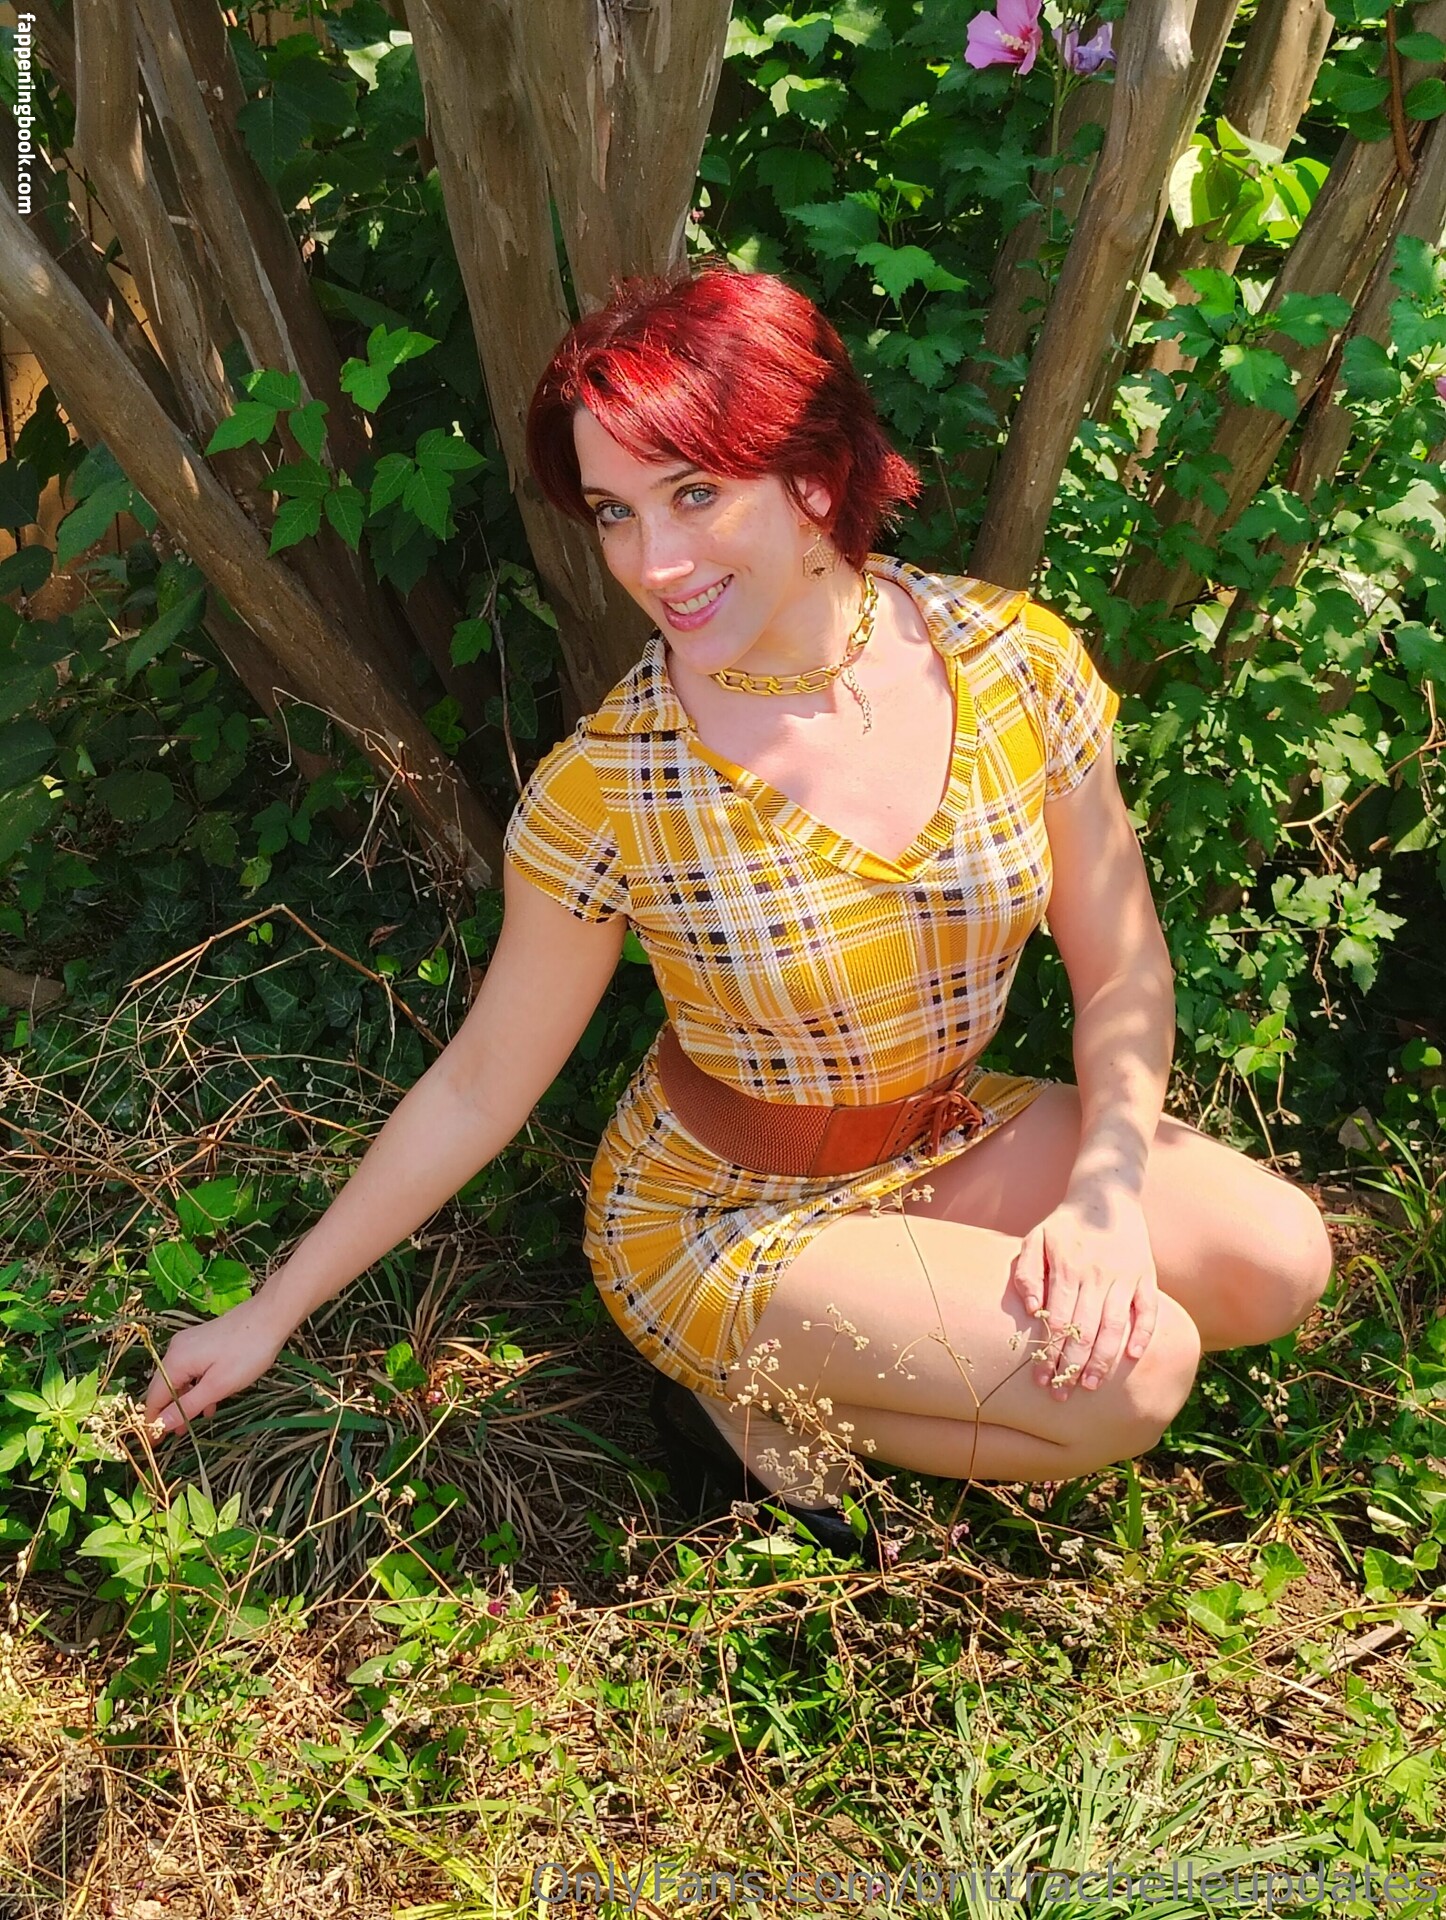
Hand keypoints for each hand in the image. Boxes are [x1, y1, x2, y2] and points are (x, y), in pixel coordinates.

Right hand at [142, 1293, 290, 1436]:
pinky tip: (208, 1403)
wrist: (270, 1316)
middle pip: (164, 1387)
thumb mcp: (217, 1386)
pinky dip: (196, 1388)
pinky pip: (192, 1370)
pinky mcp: (203, 1342)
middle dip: (166, 1413)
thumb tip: (161, 1425)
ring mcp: (189, 1344)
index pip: (153, 1398)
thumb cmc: (247, 1353)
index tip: (153, 1444)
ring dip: (183, 1402)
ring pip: (179, 1379)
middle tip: (169, 1438)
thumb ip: (187, 1406)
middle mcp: (176, 1350)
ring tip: (189, 1426)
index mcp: (175, 1361)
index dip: (151, 1422)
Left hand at [1009, 1189, 1157, 1397]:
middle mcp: (1097, 1275)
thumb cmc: (1065, 1224)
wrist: (1106, 1195)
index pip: (1057, 1320)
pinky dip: (1143, 1334)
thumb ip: (1026, 1273)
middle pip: (1084, 1330)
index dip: (1049, 1352)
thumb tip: (1031, 1309)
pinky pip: (1148, 1310)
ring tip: (1091, 1385)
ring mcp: (1125, 1276)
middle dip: (1073, 1366)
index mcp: (1067, 1268)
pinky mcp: (1146, 1276)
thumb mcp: (1035, 1239)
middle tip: (1063, 1393)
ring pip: (1114, 1325)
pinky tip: (1133, 1357)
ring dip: (1103, 1359)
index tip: (1041, 1378)